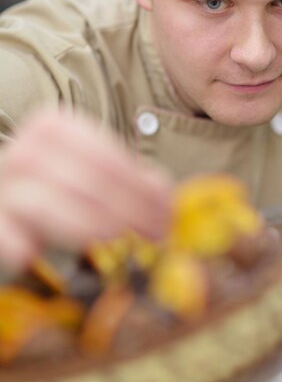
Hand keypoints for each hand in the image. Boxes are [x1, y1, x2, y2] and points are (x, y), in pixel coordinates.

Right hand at [0, 108, 172, 270]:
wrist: (11, 193)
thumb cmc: (60, 183)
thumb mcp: (94, 169)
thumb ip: (129, 177)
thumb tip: (161, 195)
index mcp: (54, 127)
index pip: (106, 158)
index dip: (141, 190)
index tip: (165, 214)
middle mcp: (24, 150)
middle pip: (86, 181)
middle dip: (129, 210)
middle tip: (156, 234)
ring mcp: (2, 186)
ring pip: (48, 204)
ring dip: (90, 226)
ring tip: (117, 239)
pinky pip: (3, 232)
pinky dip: (17, 243)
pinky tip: (32, 253)